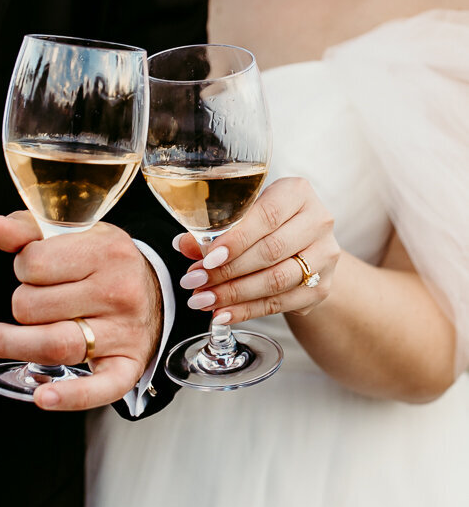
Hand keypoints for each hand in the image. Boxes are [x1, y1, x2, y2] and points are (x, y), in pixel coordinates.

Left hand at [0, 212, 162, 410]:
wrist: (158, 289)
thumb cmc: (105, 261)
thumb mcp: (73, 234)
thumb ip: (26, 229)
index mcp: (106, 251)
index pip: (34, 263)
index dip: (23, 267)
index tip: (35, 269)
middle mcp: (118, 291)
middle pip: (33, 307)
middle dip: (22, 303)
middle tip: (39, 298)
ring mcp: (124, 332)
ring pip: (53, 344)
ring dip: (12, 344)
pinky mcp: (127, 366)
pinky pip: (100, 389)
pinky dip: (71, 396)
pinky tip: (43, 398)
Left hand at [175, 178, 339, 322]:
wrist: (304, 245)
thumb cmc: (266, 223)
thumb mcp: (243, 215)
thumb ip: (214, 228)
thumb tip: (183, 245)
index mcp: (297, 192)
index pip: (267, 216)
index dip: (236, 240)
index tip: (207, 259)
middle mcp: (318, 221)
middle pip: (271, 251)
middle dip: (227, 271)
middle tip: (195, 282)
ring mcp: (324, 256)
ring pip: (277, 280)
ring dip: (235, 294)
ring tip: (204, 300)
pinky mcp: (322, 287)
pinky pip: (281, 303)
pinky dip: (247, 311)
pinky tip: (223, 314)